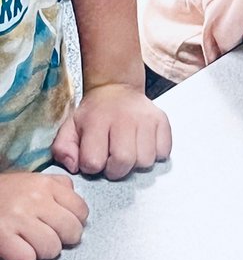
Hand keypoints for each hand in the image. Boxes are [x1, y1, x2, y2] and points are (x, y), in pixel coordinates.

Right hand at [0, 172, 88, 259]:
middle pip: (71, 232)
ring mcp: (18, 218)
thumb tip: (77, 205)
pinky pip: (26, 259)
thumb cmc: (5, 192)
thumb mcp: (33, 180)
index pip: (81, 211)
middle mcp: (35, 199)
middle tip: (49, 238)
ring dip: (43, 252)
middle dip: (63, 240)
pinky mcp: (1, 236)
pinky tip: (18, 250)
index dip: (75, 223)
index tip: (63, 226)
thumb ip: (59, 187)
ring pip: (51, 248)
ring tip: (32, 244)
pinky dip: (24, 259)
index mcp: (46, 185)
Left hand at [52, 84, 171, 179]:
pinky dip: (154, 154)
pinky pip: (163, 152)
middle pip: (123, 162)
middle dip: (115, 170)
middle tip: (112, 160)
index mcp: (97, 121)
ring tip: (128, 151)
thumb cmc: (94, 114)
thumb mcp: (70, 127)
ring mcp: (146, 119)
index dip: (91, 166)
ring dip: (135, 163)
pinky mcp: (162, 121)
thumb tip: (74, 167)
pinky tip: (142, 146)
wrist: (116, 90)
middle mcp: (124, 119)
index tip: (93, 157)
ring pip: (145, 161)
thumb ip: (63, 149)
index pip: (93, 162)